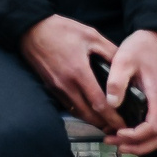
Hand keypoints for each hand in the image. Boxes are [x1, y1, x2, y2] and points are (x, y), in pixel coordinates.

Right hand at [21, 13, 124, 130]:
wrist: (31, 28)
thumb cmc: (61, 29)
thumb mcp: (91, 35)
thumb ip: (111, 51)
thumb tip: (126, 66)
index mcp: (79, 72)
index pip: (99, 103)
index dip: (113, 117)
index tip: (125, 125)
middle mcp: (66, 84)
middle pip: (88, 114)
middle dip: (104, 124)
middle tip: (119, 128)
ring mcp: (56, 87)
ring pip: (77, 112)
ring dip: (92, 120)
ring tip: (106, 122)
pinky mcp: (50, 86)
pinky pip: (67, 105)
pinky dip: (80, 111)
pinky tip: (89, 110)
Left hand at [104, 29, 156, 154]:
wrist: (156, 38)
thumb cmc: (141, 48)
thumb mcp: (124, 59)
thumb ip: (117, 81)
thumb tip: (111, 103)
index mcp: (156, 95)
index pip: (153, 127)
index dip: (136, 136)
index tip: (119, 134)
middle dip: (138, 146)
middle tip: (115, 144)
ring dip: (139, 143)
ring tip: (116, 141)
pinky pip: (154, 126)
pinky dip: (141, 134)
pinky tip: (122, 130)